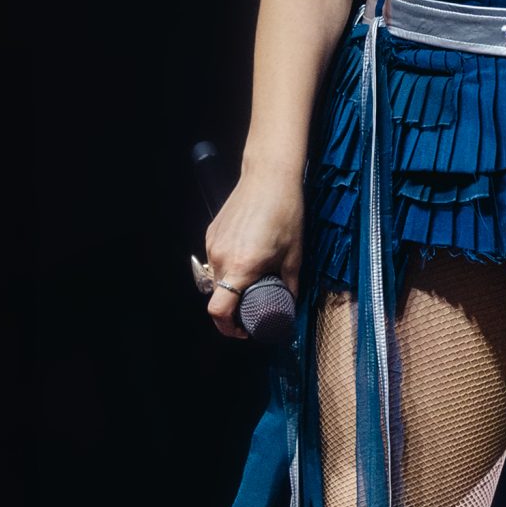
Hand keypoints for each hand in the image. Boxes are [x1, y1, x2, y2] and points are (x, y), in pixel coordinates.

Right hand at [200, 169, 303, 341]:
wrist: (268, 177)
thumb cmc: (285, 213)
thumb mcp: (294, 255)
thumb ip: (289, 285)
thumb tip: (288, 304)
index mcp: (241, 267)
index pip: (218, 311)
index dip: (228, 327)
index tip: (243, 329)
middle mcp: (220, 258)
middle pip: (219, 296)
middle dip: (234, 306)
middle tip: (255, 304)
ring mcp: (213, 244)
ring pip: (217, 277)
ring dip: (232, 283)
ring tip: (254, 275)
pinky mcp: (212, 233)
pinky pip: (216, 259)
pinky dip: (229, 265)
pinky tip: (248, 254)